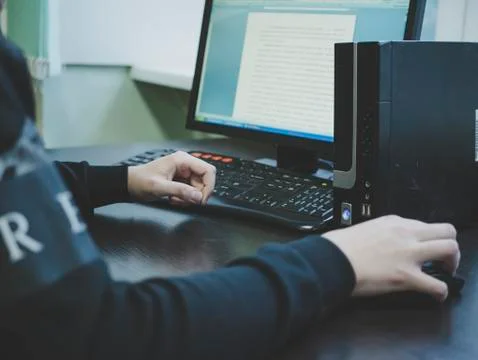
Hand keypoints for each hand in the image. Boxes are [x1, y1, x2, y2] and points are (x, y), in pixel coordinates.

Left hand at [127, 151, 215, 204]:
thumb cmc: (140, 181)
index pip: (208, 171)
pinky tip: (173, 199)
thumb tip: (198, 197)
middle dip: (197, 194)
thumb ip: (180, 191)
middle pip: (204, 181)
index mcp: (182, 160)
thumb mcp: (159, 187)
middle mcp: (185, 164)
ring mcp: (183, 172)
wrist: (129, 184)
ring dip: (189, 198)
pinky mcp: (181, 180)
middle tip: (186, 201)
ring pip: (198, 188)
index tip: (202, 199)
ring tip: (175, 200)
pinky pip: (191, 191)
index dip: (209, 186)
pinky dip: (185, 198)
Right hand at [323, 215, 459, 300]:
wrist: (331, 259)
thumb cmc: (340, 246)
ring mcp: (408, 254)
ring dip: (452, 263)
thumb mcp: (363, 229)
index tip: (423, 247)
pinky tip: (435, 294)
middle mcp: (405, 234)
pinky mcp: (406, 276)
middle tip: (442, 259)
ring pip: (450, 249)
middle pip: (446, 231)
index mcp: (393, 222)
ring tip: (443, 272)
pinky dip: (440, 291)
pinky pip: (437, 285)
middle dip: (449, 246)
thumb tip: (384, 244)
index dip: (426, 238)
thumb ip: (380, 233)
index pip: (423, 225)